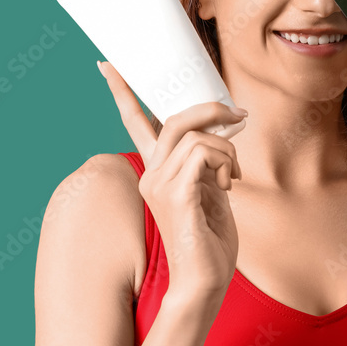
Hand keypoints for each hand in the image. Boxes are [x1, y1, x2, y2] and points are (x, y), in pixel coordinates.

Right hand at [98, 60, 245, 300]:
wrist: (205, 281)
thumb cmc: (210, 241)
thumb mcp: (211, 189)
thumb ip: (207, 158)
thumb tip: (221, 125)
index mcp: (156, 169)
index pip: (134, 121)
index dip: (122, 91)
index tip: (107, 64)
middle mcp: (150, 173)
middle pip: (176, 118)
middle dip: (212, 110)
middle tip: (239, 116)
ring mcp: (158, 183)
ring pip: (197, 136)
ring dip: (228, 149)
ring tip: (234, 175)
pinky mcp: (174, 193)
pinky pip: (205, 153)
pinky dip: (226, 163)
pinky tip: (228, 185)